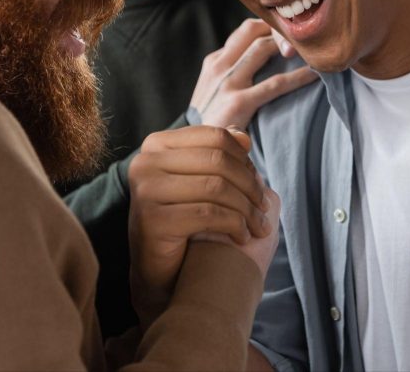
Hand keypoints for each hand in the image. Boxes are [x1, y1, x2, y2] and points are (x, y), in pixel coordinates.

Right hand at [127, 126, 270, 323]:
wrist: (160, 273)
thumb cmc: (185, 222)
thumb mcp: (201, 181)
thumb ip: (218, 155)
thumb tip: (243, 136)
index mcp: (156, 145)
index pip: (214, 137)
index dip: (243, 159)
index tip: (258, 182)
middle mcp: (145, 163)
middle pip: (218, 160)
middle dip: (250, 184)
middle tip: (264, 207)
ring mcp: (145, 191)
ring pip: (216, 187)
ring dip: (247, 208)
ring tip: (259, 225)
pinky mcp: (152, 220)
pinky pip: (208, 214)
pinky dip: (234, 224)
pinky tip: (243, 236)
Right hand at [191, 19, 316, 128]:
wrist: (197, 149)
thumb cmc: (211, 122)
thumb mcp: (213, 91)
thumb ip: (232, 75)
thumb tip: (261, 63)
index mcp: (214, 62)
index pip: (245, 31)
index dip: (270, 26)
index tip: (291, 31)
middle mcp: (219, 66)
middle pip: (252, 30)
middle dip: (278, 28)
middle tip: (301, 36)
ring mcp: (228, 82)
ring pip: (263, 48)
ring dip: (287, 44)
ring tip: (308, 48)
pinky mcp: (239, 102)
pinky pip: (275, 83)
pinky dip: (297, 76)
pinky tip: (313, 74)